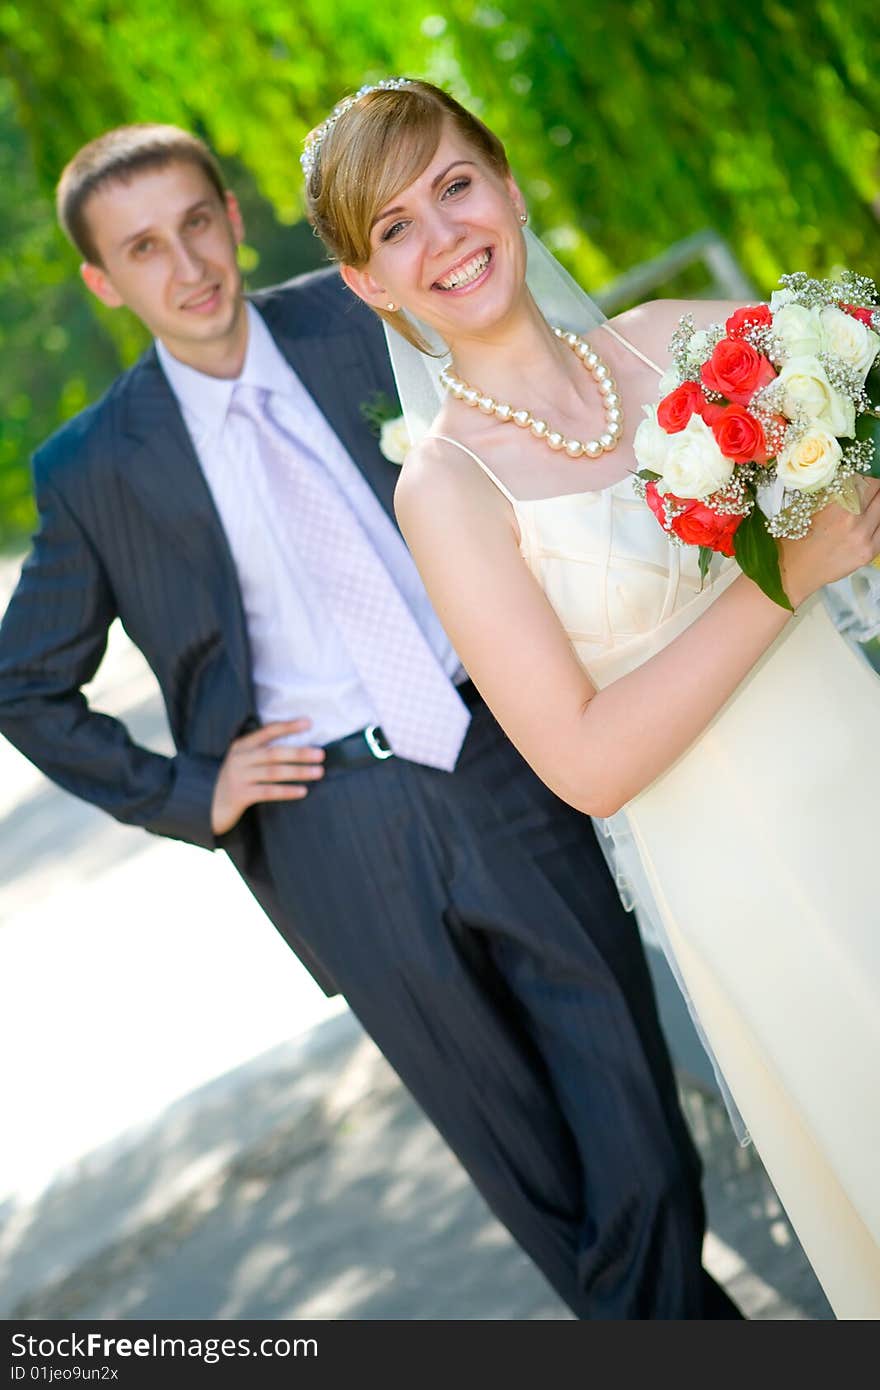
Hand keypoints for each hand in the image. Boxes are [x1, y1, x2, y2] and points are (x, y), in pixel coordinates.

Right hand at [210, 719, 324, 835]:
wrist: (204, 806)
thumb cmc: (230, 783)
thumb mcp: (241, 763)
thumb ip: (259, 755)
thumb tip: (295, 751)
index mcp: (241, 746)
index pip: (268, 732)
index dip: (288, 726)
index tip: (309, 723)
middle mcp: (239, 758)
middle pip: (274, 752)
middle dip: (299, 752)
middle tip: (321, 754)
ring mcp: (239, 777)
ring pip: (274, 772)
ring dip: (298, 771)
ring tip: (318, 772)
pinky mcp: (239, 795)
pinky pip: (268, 791)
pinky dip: (287, 791)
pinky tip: (302, 791)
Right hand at [780, 478, 879, 606]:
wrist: (791, 570)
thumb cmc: (795, 536)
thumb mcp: (809, 504)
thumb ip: (834, 488)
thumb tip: (852, 474)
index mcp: (836, 500)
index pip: (866, 477)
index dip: (867, 472)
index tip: (864, 473)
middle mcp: (853, 516)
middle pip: (879, 490)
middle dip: (874, 487)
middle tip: (868, 488)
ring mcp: (863, 536)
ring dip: (877, 503)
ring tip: (867, 505)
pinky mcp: (868, 552)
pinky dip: (879, 523)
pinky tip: (870, 522)